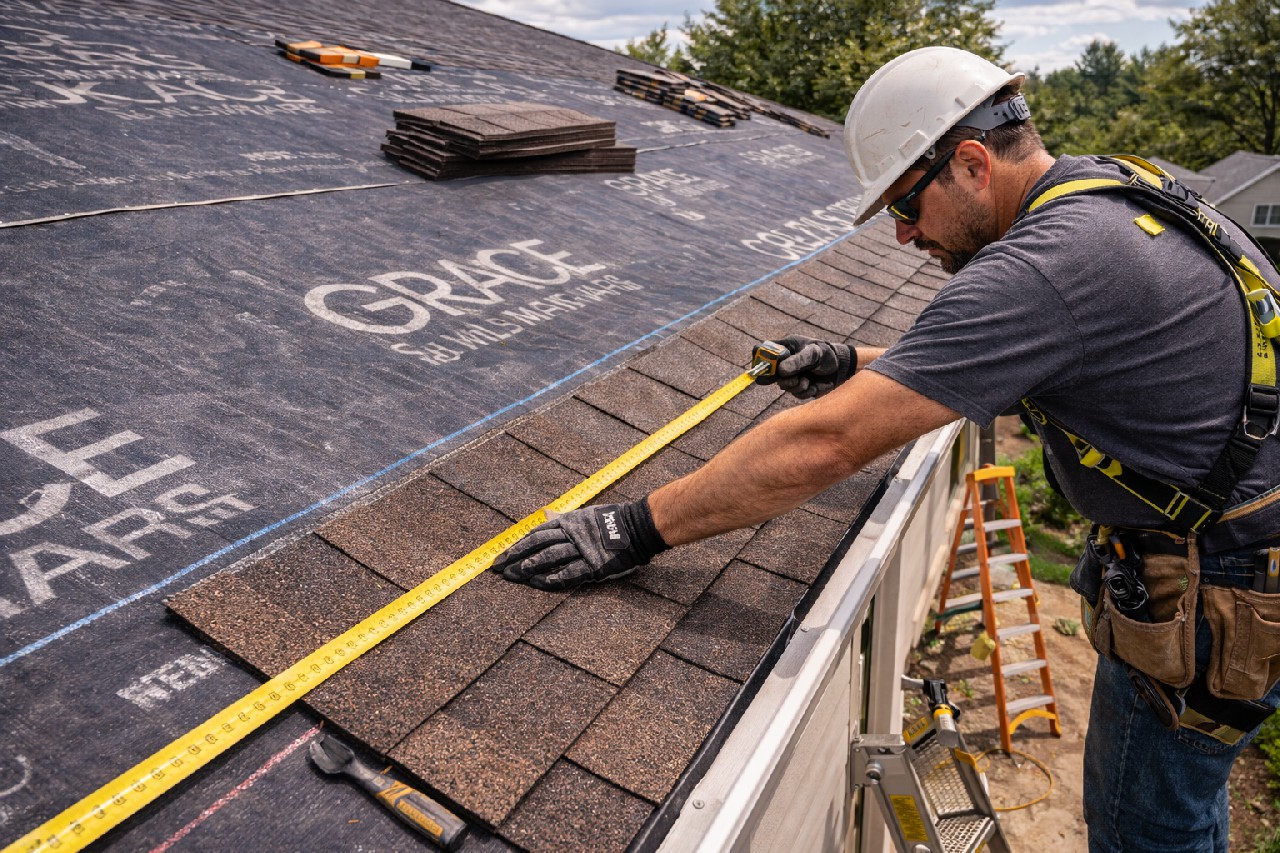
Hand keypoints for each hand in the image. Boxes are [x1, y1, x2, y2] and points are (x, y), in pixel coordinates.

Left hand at [490, 499, 668, 590]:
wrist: (637, 528)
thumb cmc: (609, 521)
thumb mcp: (583, 515)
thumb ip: (562, 519)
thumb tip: (544, 514)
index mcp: (567, 523)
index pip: (536, 535)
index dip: (517, 545)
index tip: (502, 556)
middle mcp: (571, 535)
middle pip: (537, 545)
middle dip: (517, 557)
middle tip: (499, 569)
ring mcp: (582, 550)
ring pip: (550, 557)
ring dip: (530, 566)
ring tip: (514, 575)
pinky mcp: (593, 564)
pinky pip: (571, 572)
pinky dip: (555, 577)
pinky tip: (540, 583)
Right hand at [760, 335, 854, 398]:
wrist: (841, 368)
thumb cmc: (826, 354)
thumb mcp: (813, 353)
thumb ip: (798, 360)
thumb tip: (781, 371)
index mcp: (784, 348)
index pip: (762, 351)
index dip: (758, 359)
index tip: (762, 368)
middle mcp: (784, 363)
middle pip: (769, 374)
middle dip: (782, 379)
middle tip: (795, 379)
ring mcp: (790, 376)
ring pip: (783, 386)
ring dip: (796, 386)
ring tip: (808, 381)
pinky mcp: (798, 387)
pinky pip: (796, 394)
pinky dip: (805, 392)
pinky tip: (814, 385)